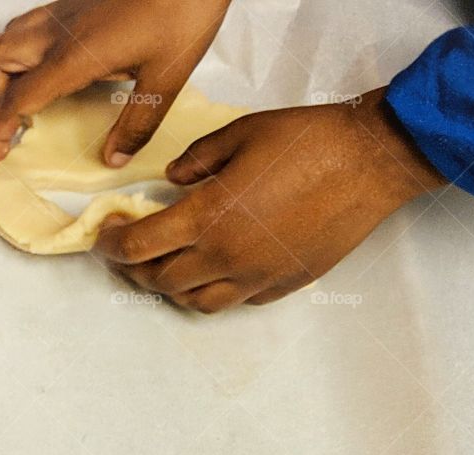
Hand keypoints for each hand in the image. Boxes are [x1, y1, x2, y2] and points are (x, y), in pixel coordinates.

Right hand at [0, 0, 230, 166]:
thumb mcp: (165, 79)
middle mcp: (59, 31)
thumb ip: (136, 124)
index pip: (19, 99)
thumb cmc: (182, 12)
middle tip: (6, 126)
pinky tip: (47, 72)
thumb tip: (114, 158)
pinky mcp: (76, 4)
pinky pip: (31, 27)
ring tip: (19, 101)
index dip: (0, 130)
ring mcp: (65, 13)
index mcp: (73, 56)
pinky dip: (22, 53)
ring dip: (2, 71)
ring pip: (9, 37)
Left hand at [94, 88, 446, 312]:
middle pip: (160, 281)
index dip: (112, 246)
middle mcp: (226, 257)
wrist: (369, 164)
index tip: (105, 237)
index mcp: (208, 217)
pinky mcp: (279, 285)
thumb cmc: (307, 141)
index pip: (139, 247)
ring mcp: (254, 277)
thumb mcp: (239, 133)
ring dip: (171, 288)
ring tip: (167, 267)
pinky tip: (214, 270)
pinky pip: (234, 300)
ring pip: (194, 302)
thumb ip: (197, 160)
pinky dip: (213, 290)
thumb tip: (172, 179)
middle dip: (135, 269)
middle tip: (129, 252)